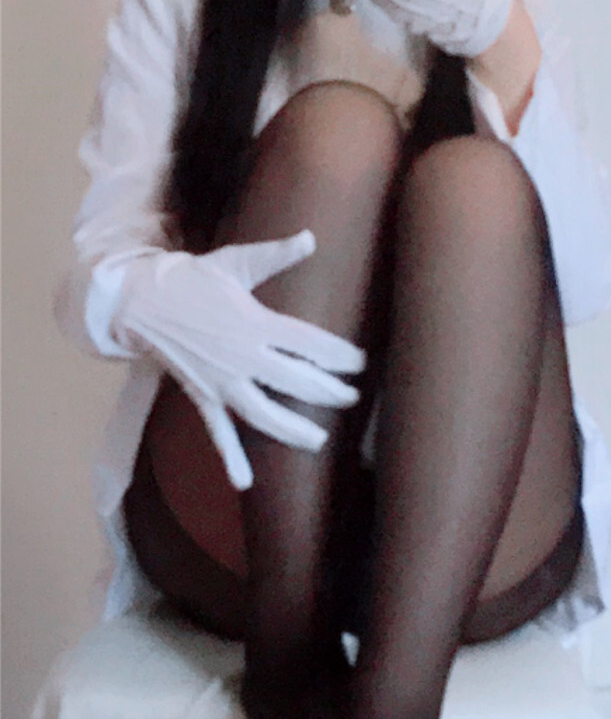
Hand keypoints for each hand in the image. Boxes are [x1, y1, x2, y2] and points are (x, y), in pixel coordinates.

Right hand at [114, 230, 366, 490]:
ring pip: (265, 415)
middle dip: (329, 392)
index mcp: (256, 323)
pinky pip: (218, 431)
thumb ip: (276, 254)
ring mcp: (222, 381)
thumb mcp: (235, 263)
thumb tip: (311, 236)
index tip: (361, 363)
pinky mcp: (202, 396)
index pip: (310, 344)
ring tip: (319, 439)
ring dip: (293, 430)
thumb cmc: (191, 278)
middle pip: (296, 382)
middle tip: (352, 397)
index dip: (340, 356)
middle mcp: (243, 358)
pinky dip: (230, 457)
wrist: (140, 300)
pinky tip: (243, 482)